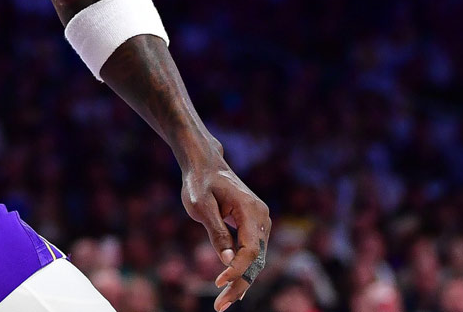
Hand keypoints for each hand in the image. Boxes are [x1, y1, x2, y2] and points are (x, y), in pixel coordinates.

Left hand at [181, 159, 269, 310]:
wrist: (205, 164)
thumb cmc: (199, 182)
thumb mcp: (201, 205)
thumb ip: (216, 232)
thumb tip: (227, 260)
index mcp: (251, 211)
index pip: (249, 249)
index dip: (236, 270)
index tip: (218, 282)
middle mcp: (262, 218)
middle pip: (256, 259)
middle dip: (240, 283)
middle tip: (221, 305)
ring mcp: (261, 222)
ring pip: (256, 259)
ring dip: (242, 280)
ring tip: (224, 302)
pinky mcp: (254, 226)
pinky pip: (252, 252)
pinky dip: (242, 269)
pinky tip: (232, 287)